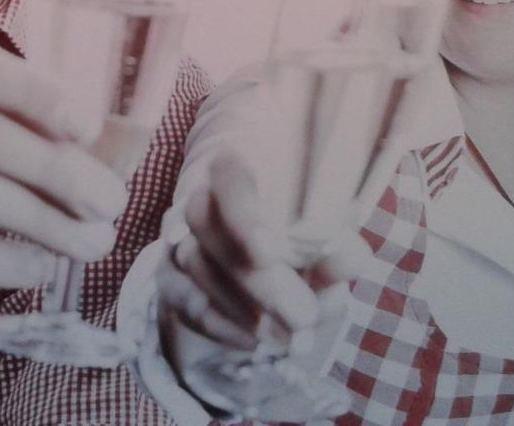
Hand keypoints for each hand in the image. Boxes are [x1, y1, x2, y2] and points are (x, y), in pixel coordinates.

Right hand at [157, 154, 369, 353]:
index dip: (241, 211)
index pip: (228, 174)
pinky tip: (254, 341)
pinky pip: (183, 300)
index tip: (270, 254)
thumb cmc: (304, 246)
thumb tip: (343, 259)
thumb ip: (339, 249)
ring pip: (195, 264)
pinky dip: (220, 325)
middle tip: (303, 318)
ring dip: (241, 305)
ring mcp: (180, 236)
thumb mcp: (331, 245)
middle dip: (255, 278)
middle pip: (206, 223)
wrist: (264, 272)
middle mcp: (203, 198)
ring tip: (287, 335)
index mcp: (243, 173)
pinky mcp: (170, 277)